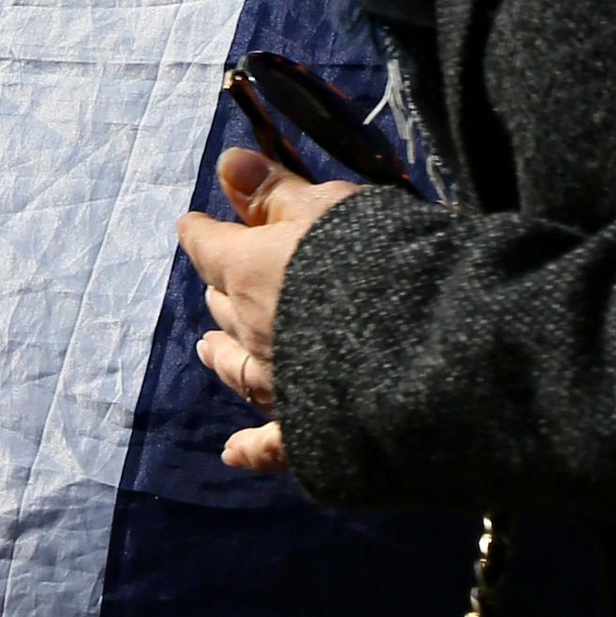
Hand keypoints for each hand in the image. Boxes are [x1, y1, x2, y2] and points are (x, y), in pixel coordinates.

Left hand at [177, 144, 360, 476]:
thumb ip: (275, 191)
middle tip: (217, 285)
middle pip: (224, 307)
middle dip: (220, 291)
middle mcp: (255, 330)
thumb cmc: (374, 257)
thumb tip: (225, 163)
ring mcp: (280, 384)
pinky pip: (272, 445)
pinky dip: (251, 447)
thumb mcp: (326, 206)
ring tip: (207, 350)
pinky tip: (233, 454)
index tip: (192, 225)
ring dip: (222, 356)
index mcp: (250, 271)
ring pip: (237, 368)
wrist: (423, 344)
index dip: (201, 232)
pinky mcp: (310, 430)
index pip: (209, 246)